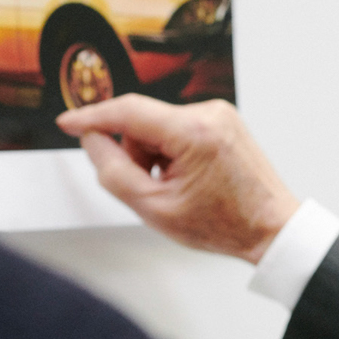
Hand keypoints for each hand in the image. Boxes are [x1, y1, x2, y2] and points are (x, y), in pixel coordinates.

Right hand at [57, 96, 299, 262]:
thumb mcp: (154, 208)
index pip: (127, 111)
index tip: (68, 122)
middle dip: (136, 154)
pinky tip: (189, 177)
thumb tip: (92, 141)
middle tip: (152, 188)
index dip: (91, 117)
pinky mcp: (223, 119)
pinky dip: (172, 151)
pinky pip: (178, 128)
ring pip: (158, 126)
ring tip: (176, 186)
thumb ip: (113, 172)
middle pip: (142, 121)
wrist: (271, 227)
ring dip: (154, 154)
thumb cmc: (225, 224)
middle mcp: (210, 113)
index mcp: (194, 132)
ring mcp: (220, 113)